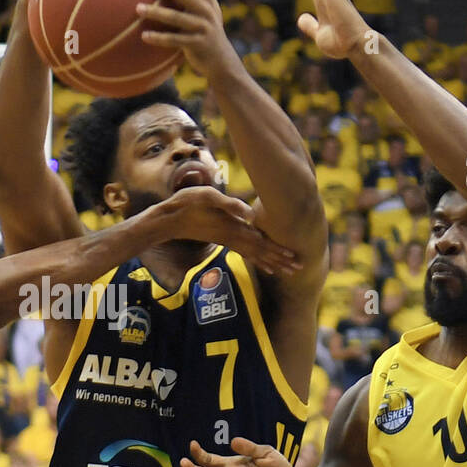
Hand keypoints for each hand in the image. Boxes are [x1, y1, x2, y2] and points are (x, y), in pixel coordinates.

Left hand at [137, 0, 238, 77]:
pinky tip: (144, 36)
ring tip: (137, 8)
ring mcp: (202, 27)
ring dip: (156, 12)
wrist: (221, 59)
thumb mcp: (210, 7)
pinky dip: (159, 38)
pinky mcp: (197, 44)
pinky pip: (175, 40)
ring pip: (176, 17)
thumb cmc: (209, 29)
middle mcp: (205, 9)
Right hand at [158, 186, 302, 274]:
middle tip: (299, 269)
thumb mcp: (206, 196)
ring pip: (254, 255)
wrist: (167, 220)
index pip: (260, 241)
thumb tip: (251, 214)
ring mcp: (226, 240)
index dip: (278, 249)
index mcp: (232, 227)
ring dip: (271, 263)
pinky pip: (243, 253)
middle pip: (261, 252)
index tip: (294, 257)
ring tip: (286, 271)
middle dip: (280, 260)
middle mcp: (232, 237)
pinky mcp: (222, 239)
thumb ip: (229, 204)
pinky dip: (256, 260)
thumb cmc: (185, 203)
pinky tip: (263, 265)